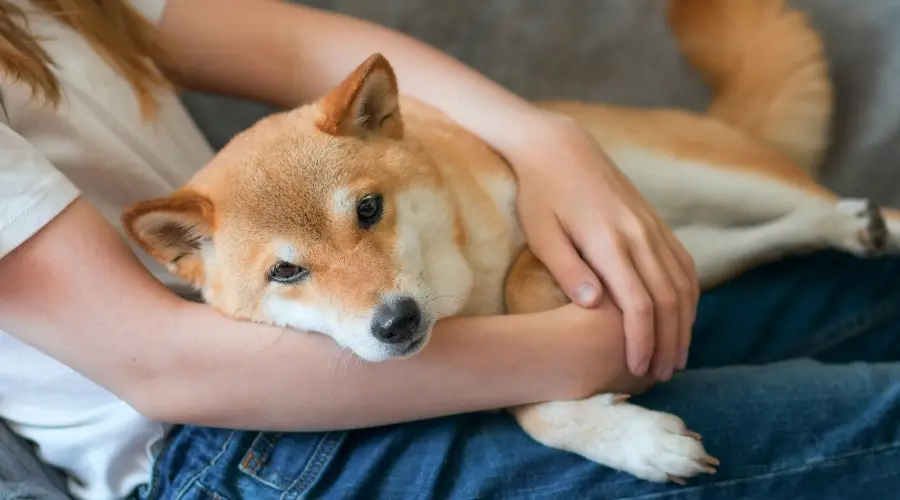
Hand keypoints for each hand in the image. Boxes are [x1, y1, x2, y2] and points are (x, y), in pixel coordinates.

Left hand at [507, 112, 699, 381]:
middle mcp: (639, 234)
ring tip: (677, 355)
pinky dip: (689, 294)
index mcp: (609, 241)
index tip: (638, 369)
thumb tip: (591, 305)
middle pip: (668, 299)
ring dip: (685, 322)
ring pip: (683, 282)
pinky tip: (683, 316)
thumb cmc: (540, 194)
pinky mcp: (654, 221)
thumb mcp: (542, 233)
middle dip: (669, 341)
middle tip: (662, 375)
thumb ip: (567, 269)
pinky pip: (683, 262)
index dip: (642, 340)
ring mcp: (651, 226)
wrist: (560, 147)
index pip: (637, 303)